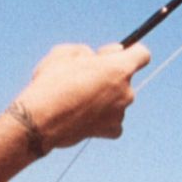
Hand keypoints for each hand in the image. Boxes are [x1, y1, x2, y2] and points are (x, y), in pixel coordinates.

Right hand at [12, 42, 150, 152]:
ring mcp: (120, 112)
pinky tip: (83, 115)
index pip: (142, 54)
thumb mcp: (64, 53)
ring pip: (118, 99)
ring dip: (104, 98)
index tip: (111, 56)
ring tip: (76, 99)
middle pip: (126, 79)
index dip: (128, 52)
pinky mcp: (112, 130)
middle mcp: (126, 91)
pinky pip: (113, 120)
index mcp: (119, 68)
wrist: (39, 121)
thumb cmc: (51, 83)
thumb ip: (86, 51)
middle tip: (83, 79)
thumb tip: (98, 57)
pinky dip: (102, 118)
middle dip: (109, 77)